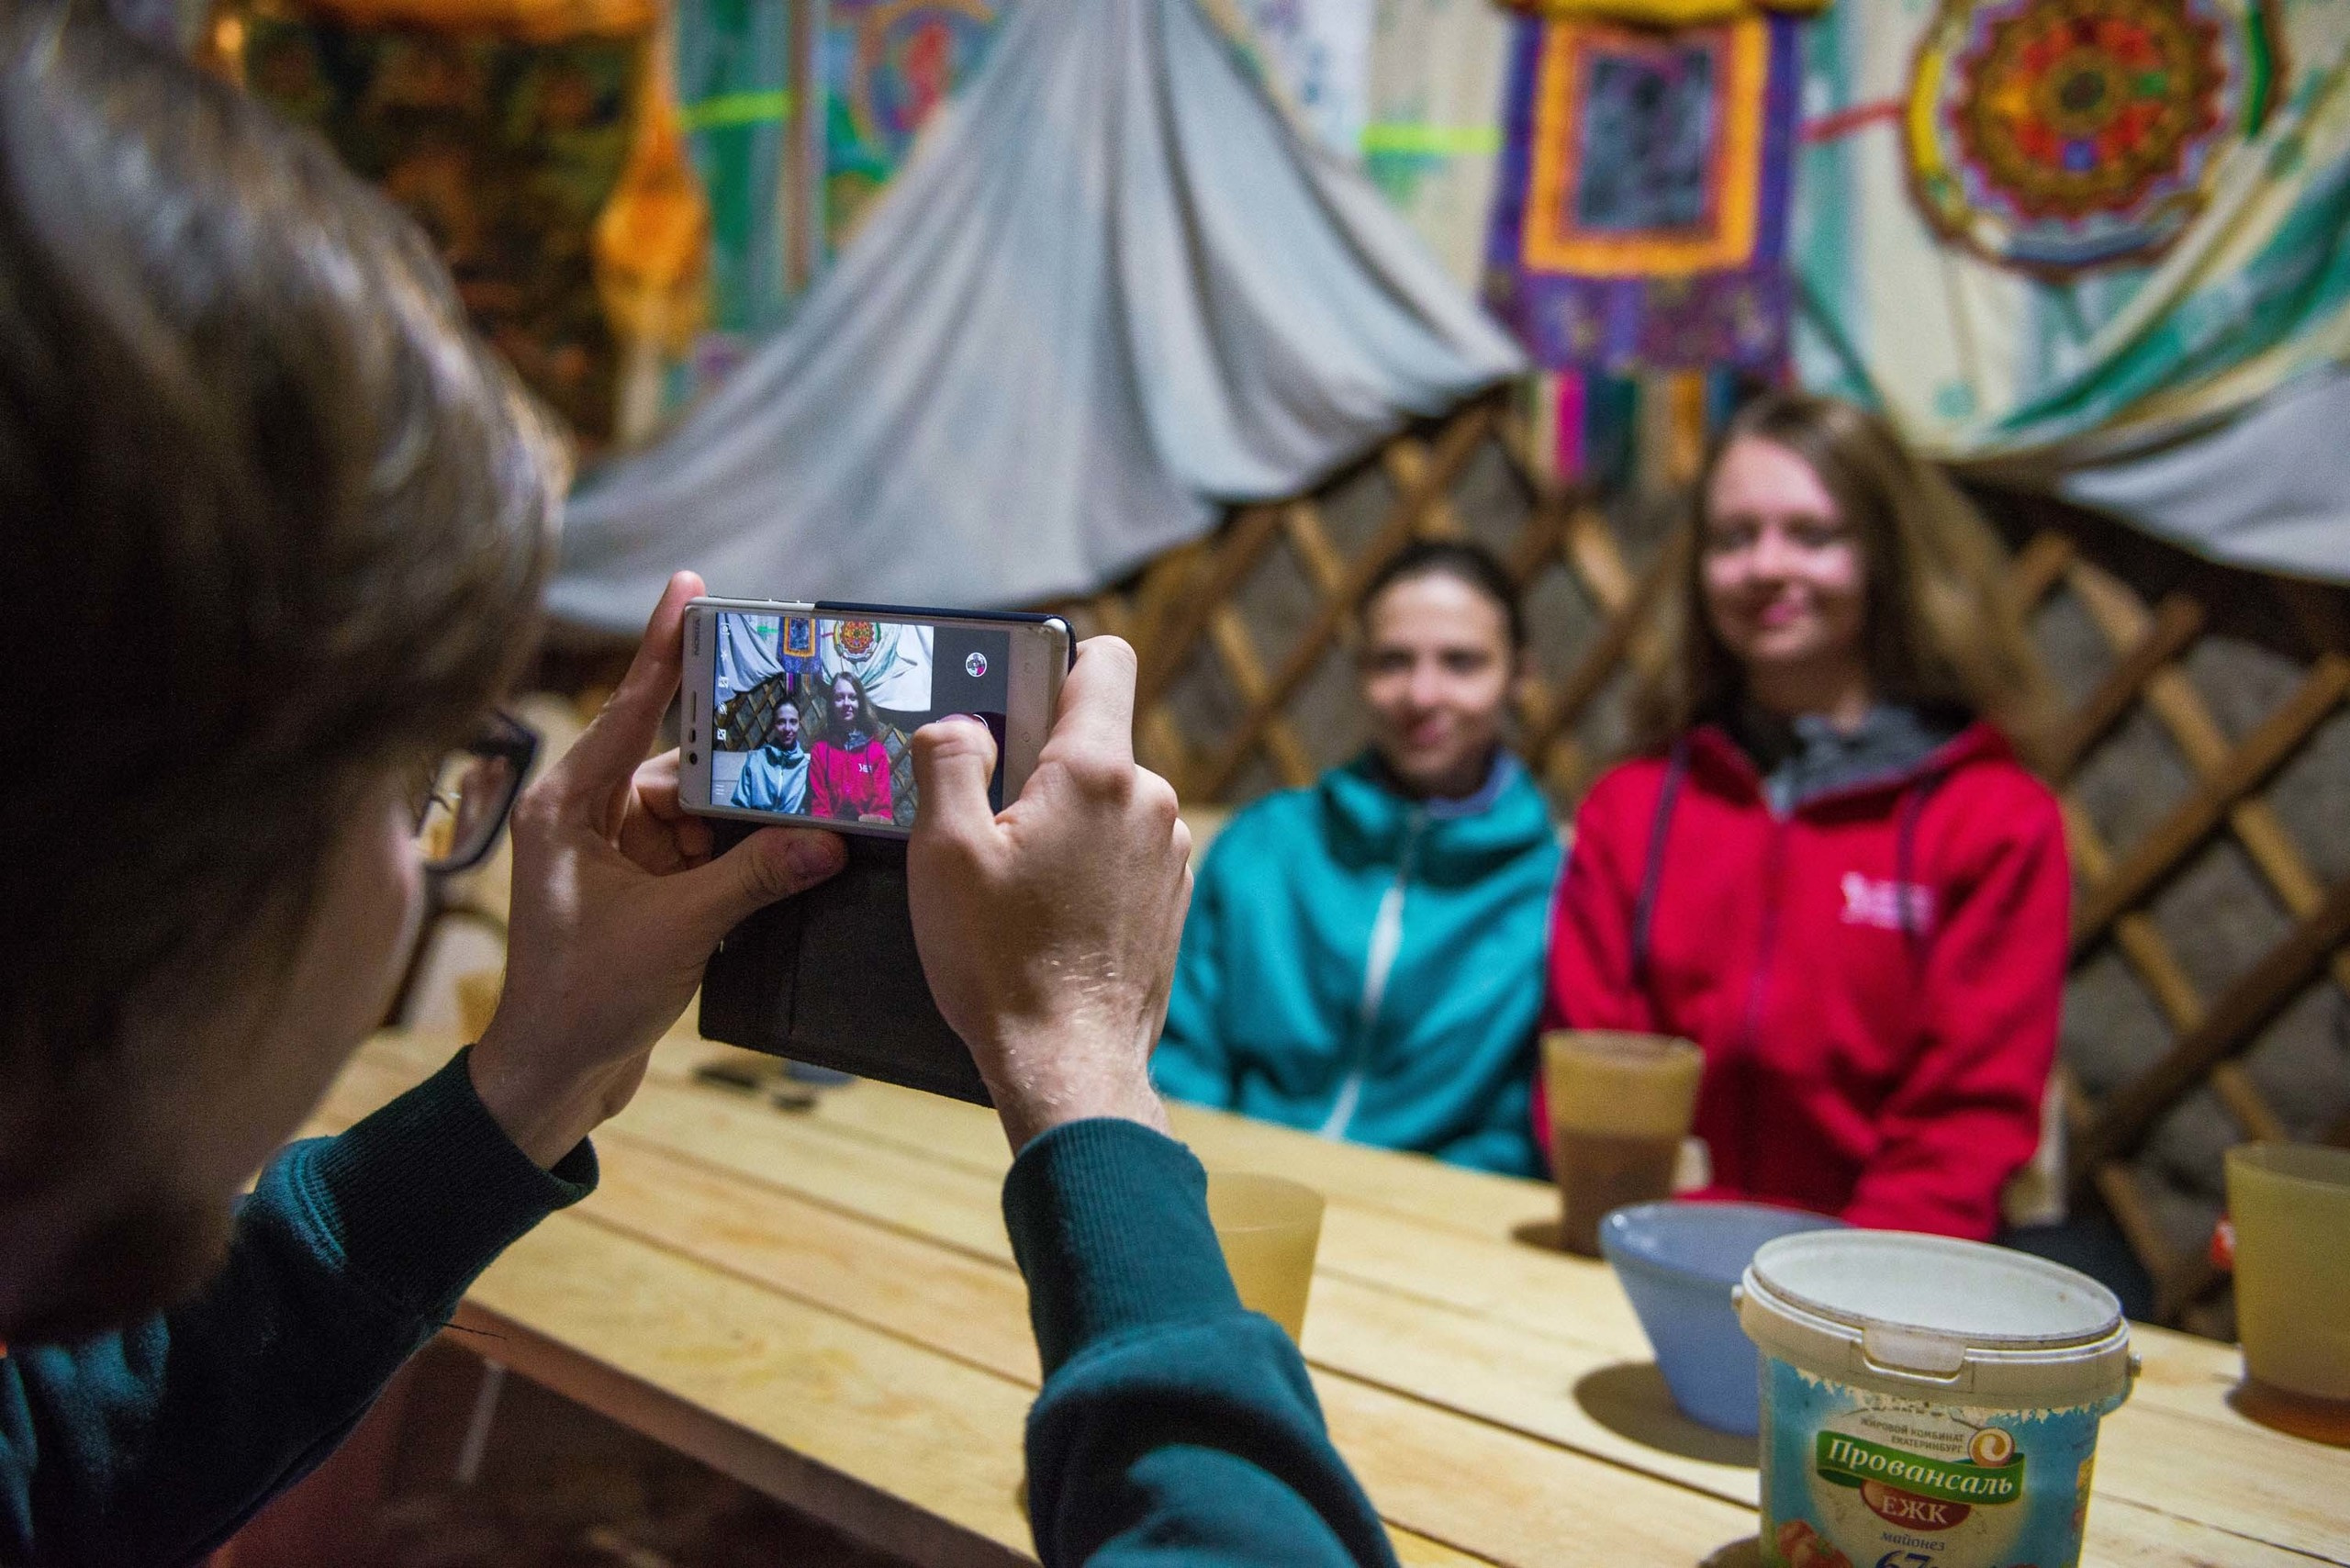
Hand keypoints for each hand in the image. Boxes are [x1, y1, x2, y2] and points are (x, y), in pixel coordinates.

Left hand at [473, 572, 846, 1164]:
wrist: (553, 1078)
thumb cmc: (582, 1000)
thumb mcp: (677, 929)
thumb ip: (753, 876)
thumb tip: (825, 838)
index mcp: (567, 806)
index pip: (629, 708)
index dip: (666, 646)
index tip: (693, 588)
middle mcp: (587, 817)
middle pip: (681, 762)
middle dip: (739, 770)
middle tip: (799, 745)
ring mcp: (614, 854)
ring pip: (702, 810)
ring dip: (745, 828)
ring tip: (798, 835)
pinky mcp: (642, 890)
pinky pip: (705, 852)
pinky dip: (740, 860)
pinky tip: (780, 868)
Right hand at [907, 637, 1189, 1150]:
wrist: (1069, 1065)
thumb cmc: (1002, 964)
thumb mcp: (943, 852)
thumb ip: (948, 762)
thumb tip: (961, 725)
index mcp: (1098, 772)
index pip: (1104, 660)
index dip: (1054, 661)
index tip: (1012, 699)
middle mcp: (1150, 801)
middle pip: (1093, 740)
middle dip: (1038, 765)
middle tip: (987, 824)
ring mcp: (1170, 853)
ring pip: (1107, 800)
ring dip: (1063, 822)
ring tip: (1015, 884)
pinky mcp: (1172, 898)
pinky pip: (1124, 851)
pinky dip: (1088, 865)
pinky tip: (1048, 916)